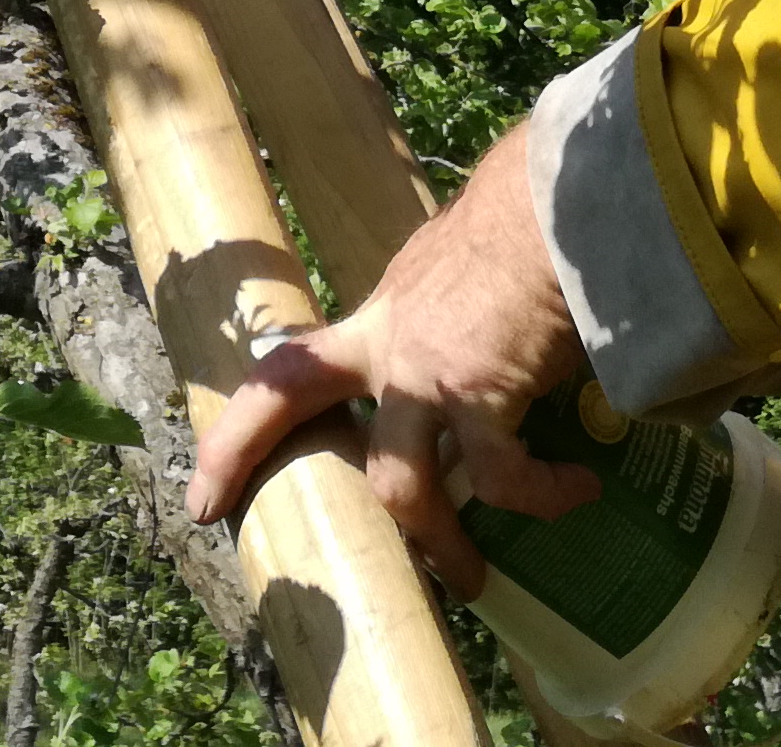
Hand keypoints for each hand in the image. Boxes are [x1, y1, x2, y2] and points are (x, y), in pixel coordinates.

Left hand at [186, 129, 598, 595]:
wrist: (558, 203)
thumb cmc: (521, 226)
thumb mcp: (454, 275)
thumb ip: (442, 319)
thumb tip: (470, 348)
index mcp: (378, 322)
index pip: (285, 376)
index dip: (236, 439)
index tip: (203, 497)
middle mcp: (387, 348)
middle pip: (322, 431)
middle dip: (312, 493)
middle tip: (358, 560)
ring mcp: (426, 373)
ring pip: (402, 487)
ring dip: (442, 543)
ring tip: (476, 576)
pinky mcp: (480, 390)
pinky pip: (503, 476)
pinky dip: (541, 494)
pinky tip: (577, 487)